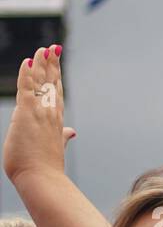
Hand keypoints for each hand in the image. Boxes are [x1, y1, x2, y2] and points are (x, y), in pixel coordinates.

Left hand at [2, 44, 74, 188]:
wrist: (43, 179)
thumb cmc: (45, 168)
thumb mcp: (54, 147)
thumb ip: (62, 136)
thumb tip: (71, 132)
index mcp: (55, 121)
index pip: (55, 93)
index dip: (55, 76)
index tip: (56, 61)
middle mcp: (51, 114)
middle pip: (52, 83)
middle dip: (52, 64)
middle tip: (53, 47)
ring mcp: (40, 113)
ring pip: (41, 82)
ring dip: (43, 64)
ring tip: (45, 48)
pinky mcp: (27, 114)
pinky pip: (27, 89)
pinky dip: (27, 74)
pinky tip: (28, 61)